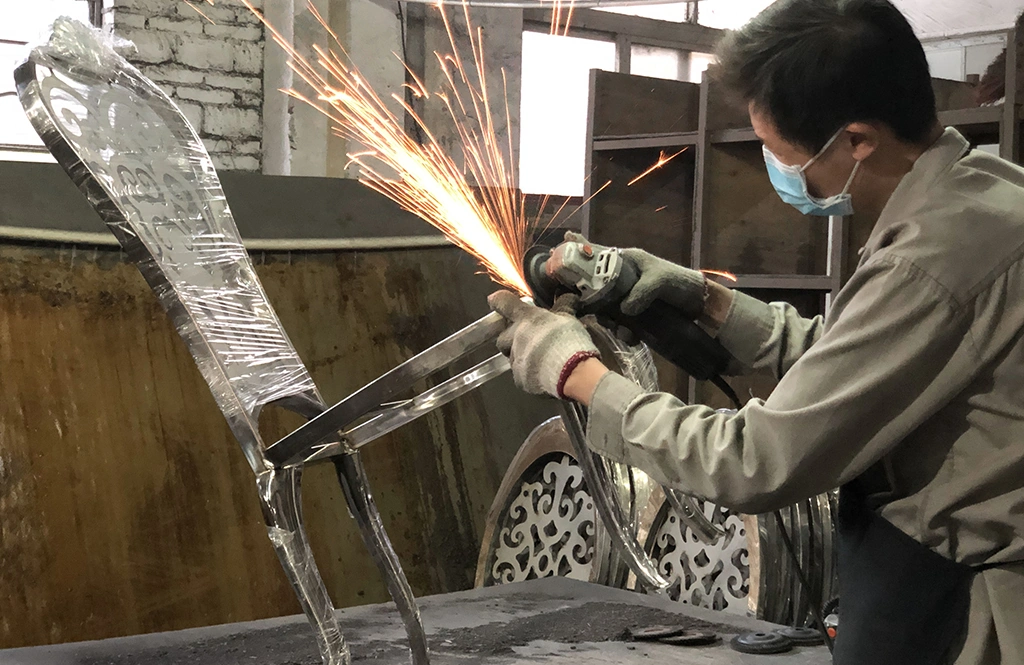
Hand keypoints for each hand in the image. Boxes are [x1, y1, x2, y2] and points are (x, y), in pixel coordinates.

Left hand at [488, 290, 600, 397]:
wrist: (570, 371)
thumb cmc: (568, 341)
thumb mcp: (568, 318)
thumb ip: (563, 308)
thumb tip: (567, 298)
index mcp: (526, 318)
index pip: (504, 303)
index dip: (498, 301)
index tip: (494, 300)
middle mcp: (515, 337)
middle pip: (502, 337)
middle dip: (511, 339)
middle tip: (528, 340)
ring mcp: (516, 359)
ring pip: (512, 358)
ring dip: (523, 357)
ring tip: (543, 360)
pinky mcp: (520, 379)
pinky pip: (521, 376)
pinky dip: (530, 375)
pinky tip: (545, 375)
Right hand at [559, 232, 706, 319]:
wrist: (702, 306)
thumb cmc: (681, 283)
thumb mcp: (661, 281)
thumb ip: (642, 291)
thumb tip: (624, 310)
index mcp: (626, 260)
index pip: (595, 252)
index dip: (575, 250)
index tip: (556, 253)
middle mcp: (621, 277)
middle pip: (592, 287)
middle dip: (590, 303)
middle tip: (590, 312)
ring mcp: (626, 297)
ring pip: (604, 309)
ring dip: (610, 322)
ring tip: (624, 331)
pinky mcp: (634, 314)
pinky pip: (619, 323)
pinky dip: (624, 332)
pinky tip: (633, 338)